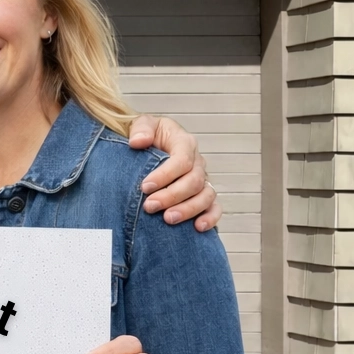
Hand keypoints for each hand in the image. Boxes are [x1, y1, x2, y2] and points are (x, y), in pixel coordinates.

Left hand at [128, 114, 220, 231]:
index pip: (182, 160)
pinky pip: (214, 208)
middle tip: (149, 206)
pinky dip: (210, 218)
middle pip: (193, 181)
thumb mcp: (142, 124)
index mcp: (184, 143)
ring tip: (168, 219)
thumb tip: (138, 142)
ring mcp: (203, 180)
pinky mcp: (203, 195)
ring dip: (188, 209)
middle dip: (171, 196)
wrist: (147, 149)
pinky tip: (198, 228)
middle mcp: (197, 162)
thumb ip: (141, 129)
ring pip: (206, 196)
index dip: (165, 175)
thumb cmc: (146, 136)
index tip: (145, 187)